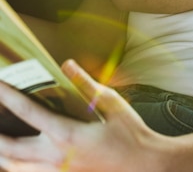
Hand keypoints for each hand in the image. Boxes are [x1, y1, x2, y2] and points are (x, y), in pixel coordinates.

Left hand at [0, 60, 167, 171]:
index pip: (28, 112)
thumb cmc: (131, 135)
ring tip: (0, 135)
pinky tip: (15, 157)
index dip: (7, 96)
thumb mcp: (112, 104)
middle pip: (9, 149)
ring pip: (14, 168)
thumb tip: (66, 64)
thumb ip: (86, 84)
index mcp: (67, 135)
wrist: (145, 168)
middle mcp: (56, 158)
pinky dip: (16, 166)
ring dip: (2, 152)